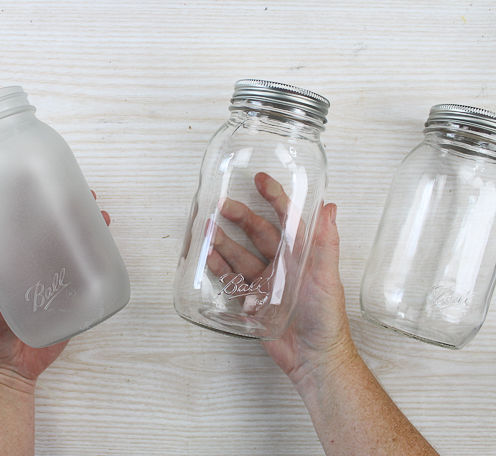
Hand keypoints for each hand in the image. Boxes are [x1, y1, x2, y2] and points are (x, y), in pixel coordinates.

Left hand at [0, 195, 110, 387]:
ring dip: (89, 236)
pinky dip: (97, 267)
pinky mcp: (70, 305)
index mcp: (13, 265)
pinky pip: (86, 283)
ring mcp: (55, 286)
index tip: (52, 189)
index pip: (29, 230)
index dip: (41, 208)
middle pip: (57, 236)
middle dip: (73, 216)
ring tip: (101, 220)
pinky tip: (107, 254)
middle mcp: (35, 270)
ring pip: (75, 254)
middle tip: (87, 199)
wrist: (8, 372)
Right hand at [209, 173, 354, 386]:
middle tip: (221, 204)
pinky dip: (219, 268)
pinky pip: (231, 280)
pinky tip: (208, 257)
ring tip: (206, 229)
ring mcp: (265, 281)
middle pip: (256, 233)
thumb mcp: (328, 278)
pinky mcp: (251, 300)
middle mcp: (281, 264)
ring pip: (240, 254)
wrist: (313, 357)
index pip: (286, 218)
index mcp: (300, 254)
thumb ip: (326, 244)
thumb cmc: (326, 318)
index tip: (260, 179)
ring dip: (223, 241)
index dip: (274, 197)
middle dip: (239, 217)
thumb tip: (329, 207)